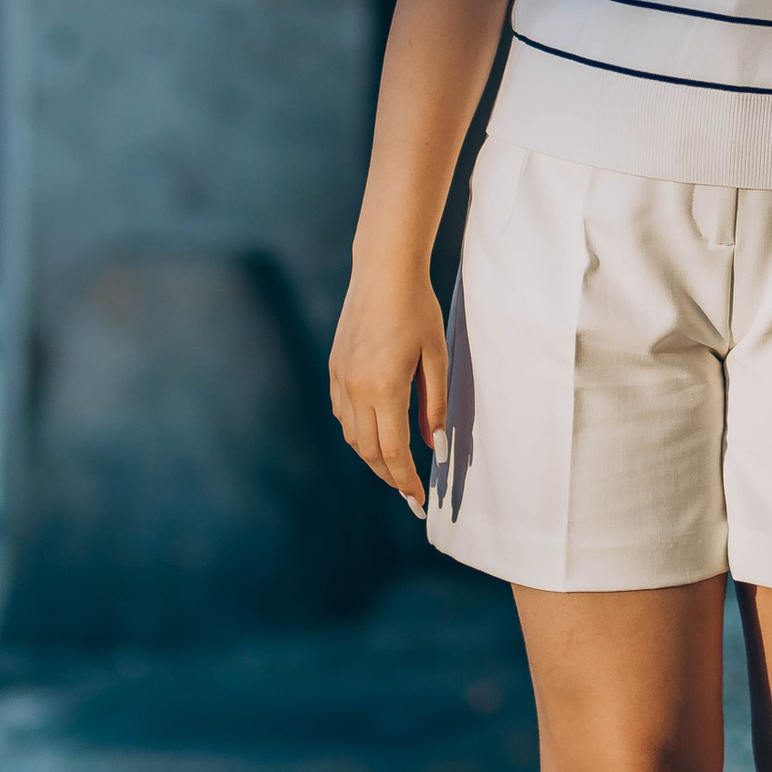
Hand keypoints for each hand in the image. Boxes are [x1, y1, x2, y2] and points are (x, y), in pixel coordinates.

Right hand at [328, 255, 446, 513]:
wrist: (383, 272)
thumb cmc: (417, 310)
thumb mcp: (436, 357)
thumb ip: (434, 405)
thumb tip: (432, 446)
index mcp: (384, 388)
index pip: (393, 452)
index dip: (405, 481)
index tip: (418, 500)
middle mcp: (355, 389)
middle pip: (369, 451)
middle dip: (389, 476)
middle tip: (408, 492)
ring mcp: (340, 379)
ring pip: (352, 436)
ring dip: (373, 457)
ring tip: (395, 467)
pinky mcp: (334, 369)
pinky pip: (343, 414)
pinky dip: (358, 433)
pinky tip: (376, 433)